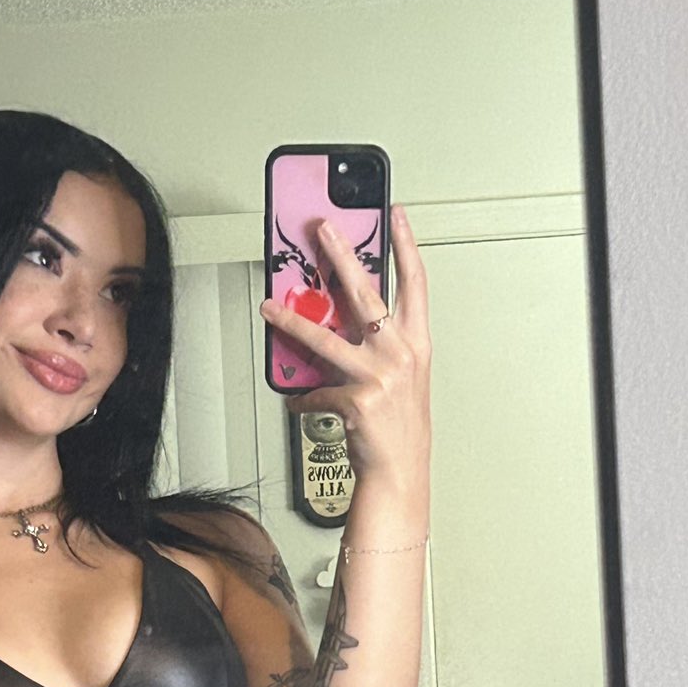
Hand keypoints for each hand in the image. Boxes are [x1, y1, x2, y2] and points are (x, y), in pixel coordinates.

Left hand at [261, 203, 430, 486]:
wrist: (399, 471)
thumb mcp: (400, 377)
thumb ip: (377, 345)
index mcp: (416, 343)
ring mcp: (379, 376)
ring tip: (270, 306)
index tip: (394, 215)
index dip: (406, 245)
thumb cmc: (399, 426)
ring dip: (292, 321)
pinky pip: (315, 389)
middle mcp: (401, 354)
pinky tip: (296, 400)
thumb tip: (337, 321)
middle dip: (341, 255)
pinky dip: (302, 396)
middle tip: (322, 229)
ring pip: (325, 337)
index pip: (415, 282)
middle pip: (365, 292)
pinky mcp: (356, 399)